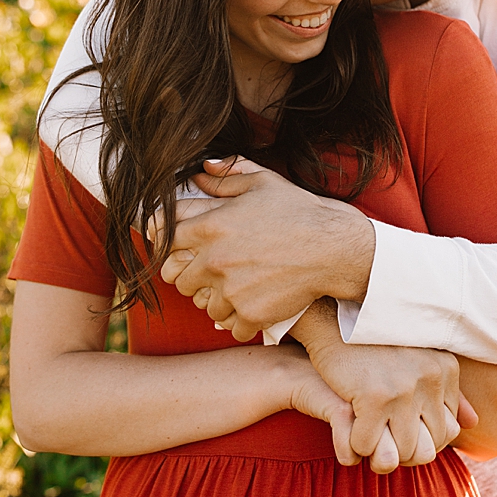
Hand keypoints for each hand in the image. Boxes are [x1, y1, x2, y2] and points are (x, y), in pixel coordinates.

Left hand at [157, 158, 375, 341]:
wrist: (334, 247)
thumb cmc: (299, 212)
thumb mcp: (264, 184)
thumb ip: (227, 176)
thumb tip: (201, 170)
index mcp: (212, 226)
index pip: (162, 238)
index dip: (166, 241)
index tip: (177, 246)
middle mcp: (215, 261)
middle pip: (177, 278)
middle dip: (192, 273)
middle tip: (214, 268)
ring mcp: (231, 291)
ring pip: (203, 305)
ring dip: (217, 298)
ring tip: (239, 286)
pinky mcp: (250, 315)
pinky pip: (229, 326)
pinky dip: (239, 319)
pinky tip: (254, 304)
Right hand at [293, 300, 473, 473]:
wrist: (337, 319)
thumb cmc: (378, 345)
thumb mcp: (422, 361)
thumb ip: (448, 392)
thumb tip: (472, 423)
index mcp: (445, 369)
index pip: (448, 432)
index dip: (423, 442)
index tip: (402, 436)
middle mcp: (431, 377)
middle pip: (427, 449)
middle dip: (403, 454)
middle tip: (383, 445)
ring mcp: (404, 387)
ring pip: (400, 453)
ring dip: (379, 454)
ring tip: (368, 439)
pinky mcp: (373, 396)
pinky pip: (366, 446)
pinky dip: (355, 445)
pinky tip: (350, 428)